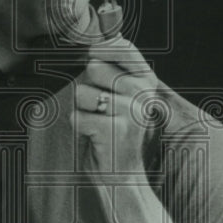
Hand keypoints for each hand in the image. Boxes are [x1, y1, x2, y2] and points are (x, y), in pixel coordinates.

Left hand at [72, 34, 158, 173]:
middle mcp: (143, 92)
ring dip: (82, 111)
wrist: (125, 178)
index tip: (92, 58)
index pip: (122, 46)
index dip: (100, 49)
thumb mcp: (123, 99)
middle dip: (88, 89)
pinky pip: (75, 116)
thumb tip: (93, 45)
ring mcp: (130, 110)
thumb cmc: (117, 135)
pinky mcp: (113, 128)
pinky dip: (78, 128)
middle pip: (93, 67)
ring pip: (81, 93)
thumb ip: (114, 71)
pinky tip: (96, 138)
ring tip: (99, 126)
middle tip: (102, 112)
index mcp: (147, 82)